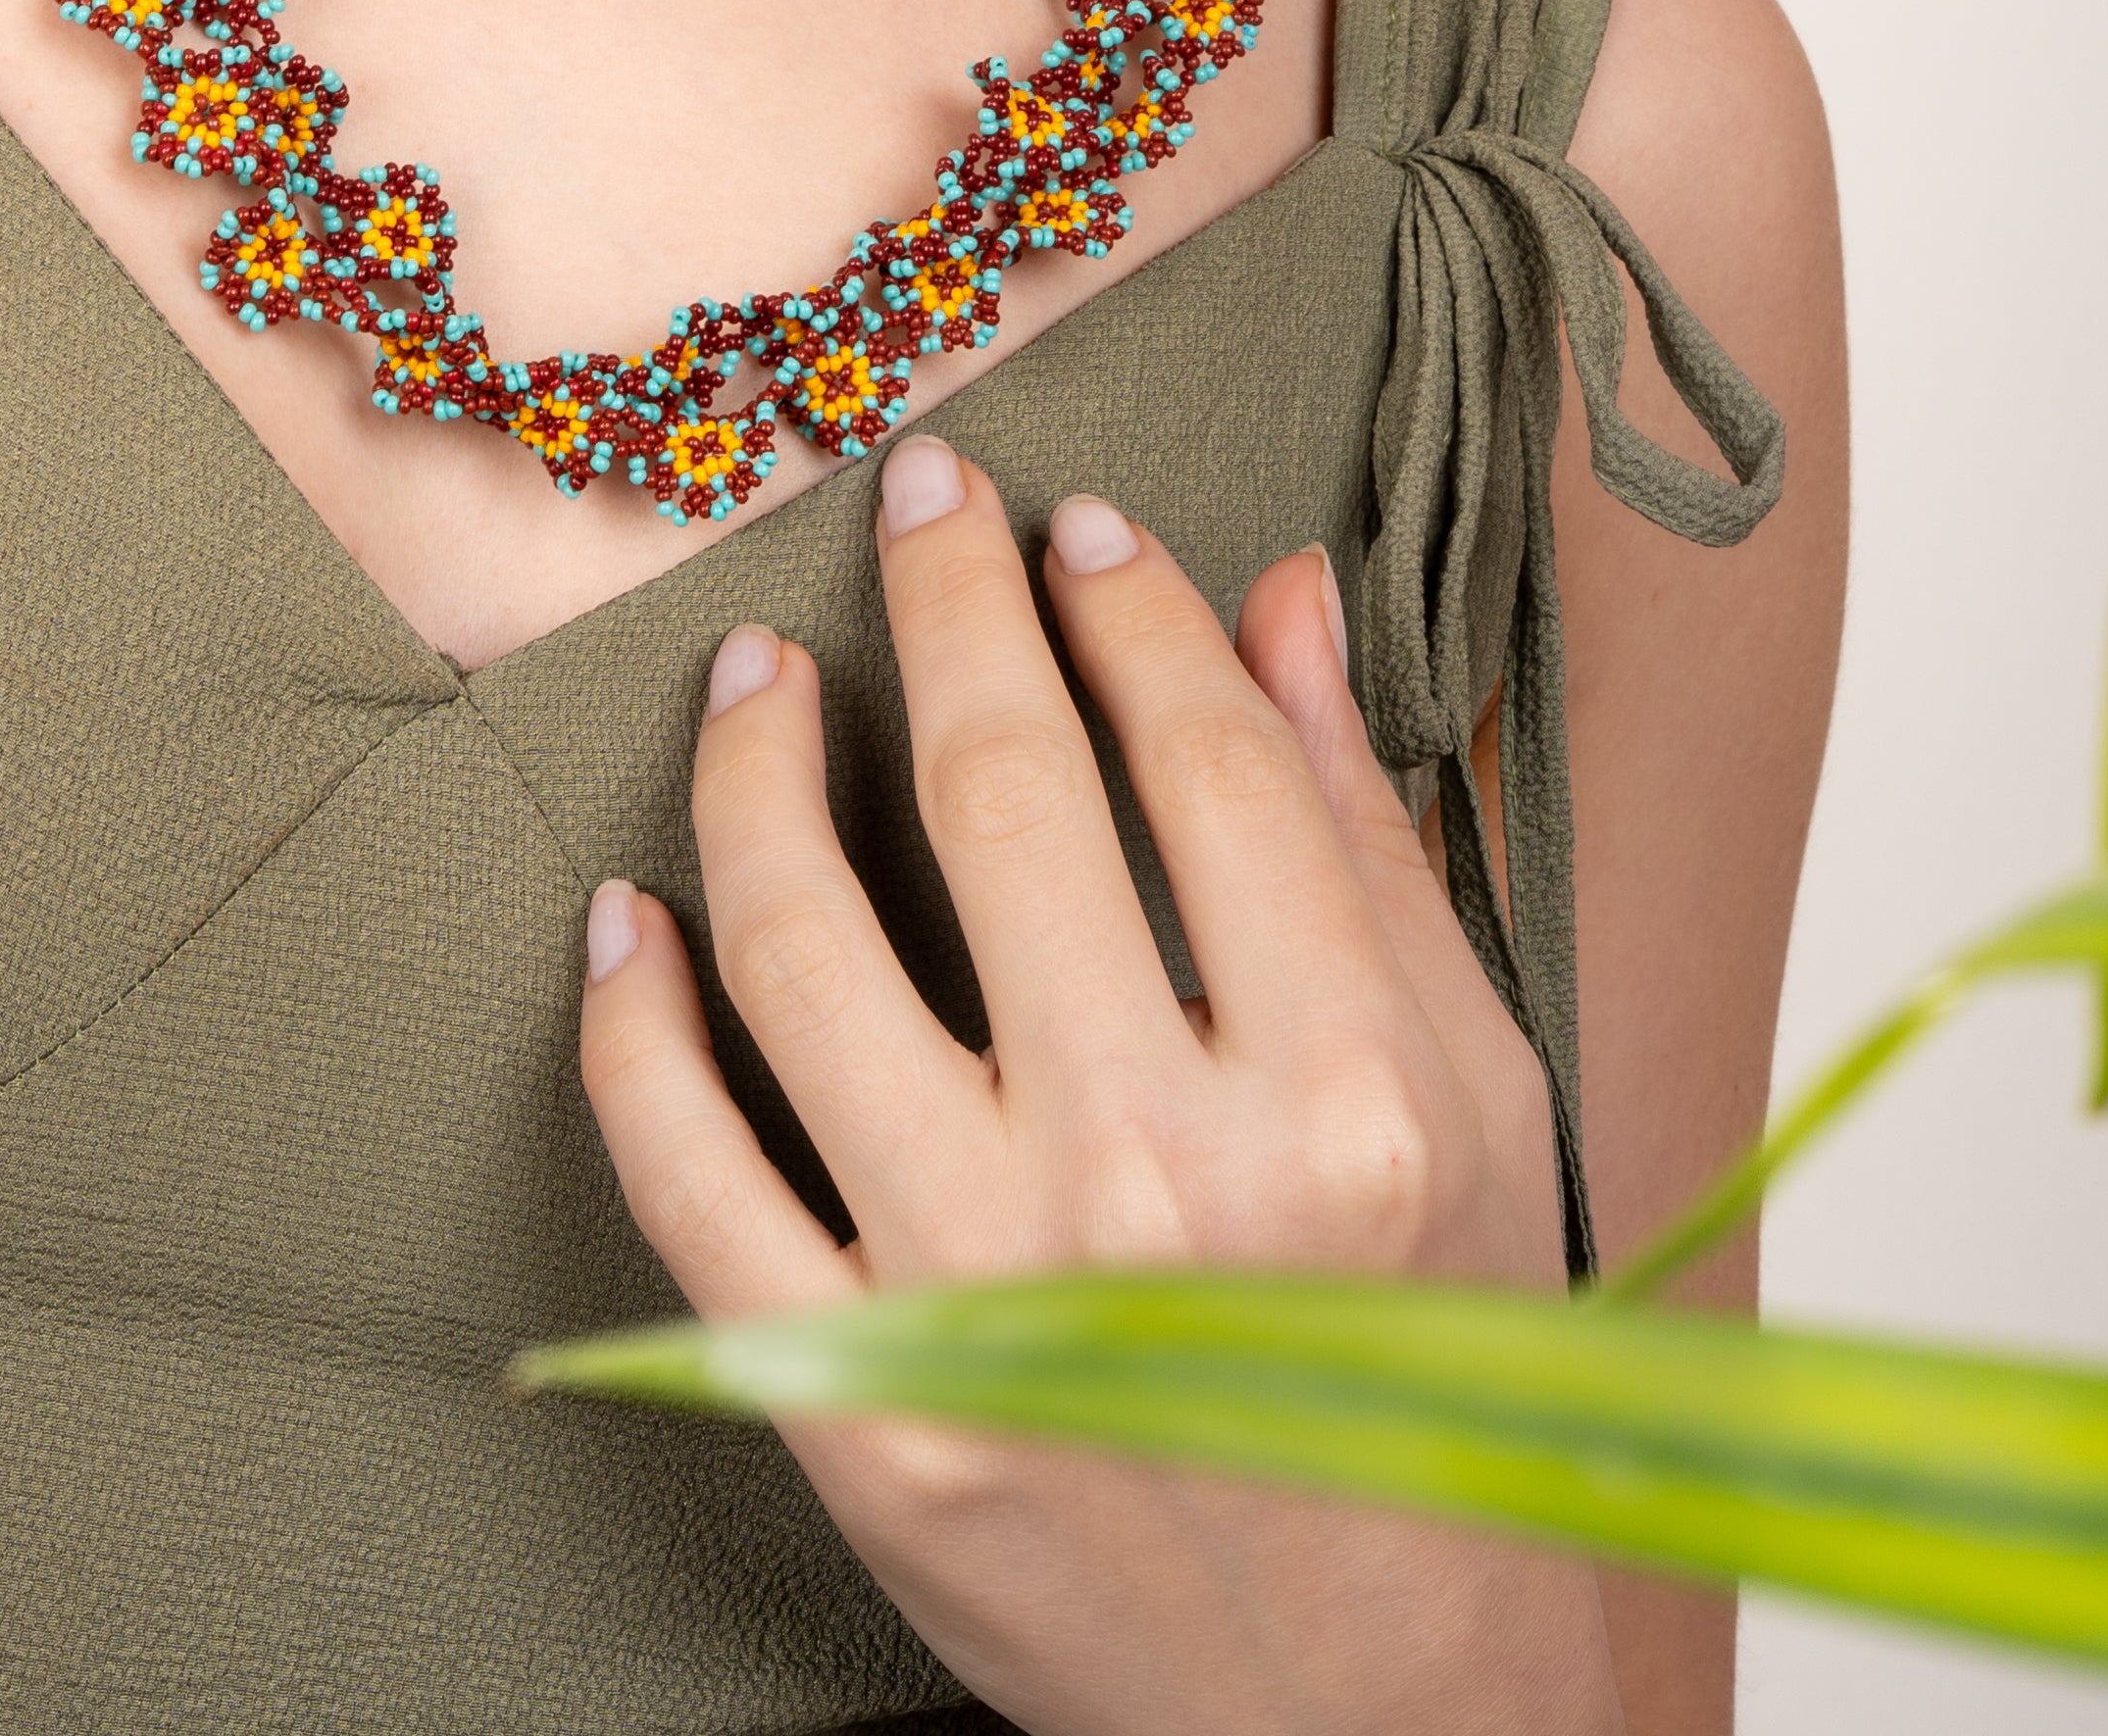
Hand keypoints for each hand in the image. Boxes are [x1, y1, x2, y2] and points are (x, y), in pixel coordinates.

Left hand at [576, 434, 1623, 1735]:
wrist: (1376, 1724)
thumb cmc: (1436, 1394)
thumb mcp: (1483, 1111)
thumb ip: (1372, 844)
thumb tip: (1268, 593)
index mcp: (1351, 1100)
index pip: (1202, 757)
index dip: (1123, 605)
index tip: (1073, 526)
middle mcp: (1164, 1180)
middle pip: (1003, 798)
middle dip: (945, 602)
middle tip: (913, 495)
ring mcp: (989, 1300)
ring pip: (803, 947)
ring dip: (755, 770)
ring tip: (755, 674)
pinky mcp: (857, 1414)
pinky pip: (686, 1173)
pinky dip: (628, 1024)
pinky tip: (623, 918)